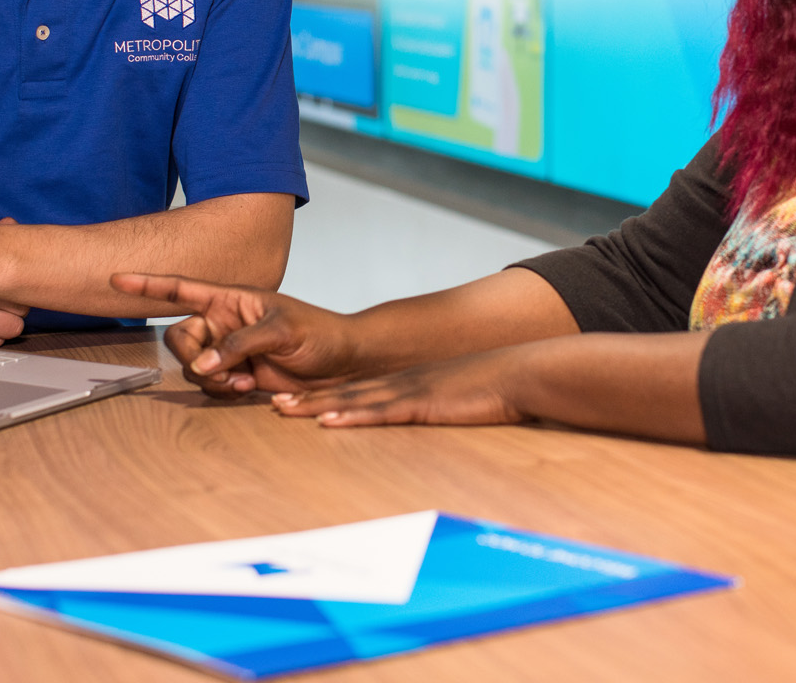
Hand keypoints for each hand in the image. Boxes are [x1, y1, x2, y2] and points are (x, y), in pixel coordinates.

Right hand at [111, 273, 358, 398]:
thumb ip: (240, 343)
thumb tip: (204, 364)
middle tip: (222, 371)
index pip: (181, 288)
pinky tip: (249, 389)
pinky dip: (222, 390)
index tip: (116, 278)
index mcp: (230, 298)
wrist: (342, 362)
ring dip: (211, 379)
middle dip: (193, 358)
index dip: (148, 284)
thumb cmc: (319, 331)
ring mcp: (228, 350)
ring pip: (193, 367)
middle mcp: (223, 322)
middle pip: (179, 339)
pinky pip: (210, 385)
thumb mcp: (281, 329)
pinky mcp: (236, 375)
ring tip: (244, 382)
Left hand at [270, 347, 530, 427]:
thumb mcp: (462, 400)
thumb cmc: (497, 390)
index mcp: (410, 385)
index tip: (296, 400)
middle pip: (346, 392)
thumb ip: (443, 410)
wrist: (522, 373)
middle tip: (273, 403)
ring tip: (283, 410)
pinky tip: (329, 421)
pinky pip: (381, 412)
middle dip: (308, 399)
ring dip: (317, 405)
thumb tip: (436, 420)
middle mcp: (403, 384)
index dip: (326, 396)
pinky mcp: (423, 404)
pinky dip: (352, 416)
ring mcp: (410, 392)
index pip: (360, 390)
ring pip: (354, 399)